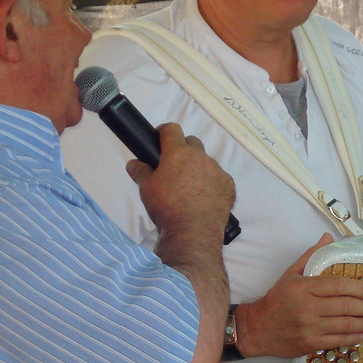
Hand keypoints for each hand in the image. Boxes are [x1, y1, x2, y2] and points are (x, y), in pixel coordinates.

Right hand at [129, 124, 234, 239]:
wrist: (193, 232)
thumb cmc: (166, 208)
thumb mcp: (146, 189)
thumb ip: (140, 172)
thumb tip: (133, 163)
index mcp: (178, 153)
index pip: (172, 129)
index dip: (164, 131)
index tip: (160, 138)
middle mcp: (200, 157)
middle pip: (192, 143)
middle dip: (183, 150)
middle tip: (175, 167)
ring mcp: (217, 171)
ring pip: (207, 162)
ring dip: (198, 168)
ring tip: (190, 188)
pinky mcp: (229, 185)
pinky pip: (219, 178)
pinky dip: (212, 184)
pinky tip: (204, 199)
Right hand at [235, 235, 362, 358]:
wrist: (257, 328)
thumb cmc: (276, 299)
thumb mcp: (290, 274)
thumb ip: (311, 256)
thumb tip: (328, 238)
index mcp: (303, 287)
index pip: (336, 285)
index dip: (357, 288)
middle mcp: (307, 307)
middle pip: (345, 306)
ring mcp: (309, 327)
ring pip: (344, 325)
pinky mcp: (310, 344)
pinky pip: (337, 341)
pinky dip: (352, 338)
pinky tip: (360, 335)